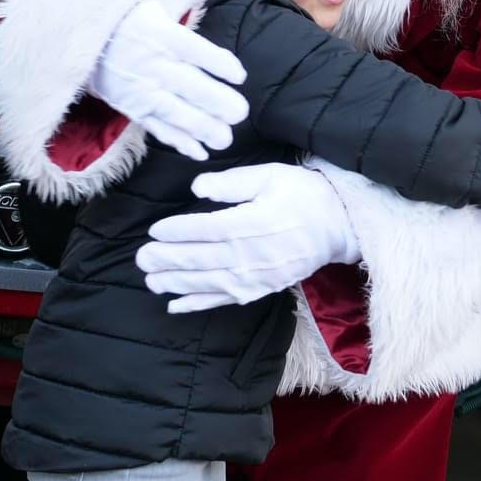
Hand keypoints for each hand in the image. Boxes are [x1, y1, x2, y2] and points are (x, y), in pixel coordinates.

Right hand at [86, 0, 248, 160]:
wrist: (80, 39)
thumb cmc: (124, 17)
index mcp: (160, 35)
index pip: (193, 49)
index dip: (217, 62)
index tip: (239, 74)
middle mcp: (152, 64)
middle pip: (187, 85)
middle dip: (214, 101)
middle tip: (240, 113)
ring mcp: (141, 89)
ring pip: (174, 111)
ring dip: (200, 127)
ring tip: (225, 137)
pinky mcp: (132, 107)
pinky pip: (156, 127)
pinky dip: (176, 140)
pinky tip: (198, 151)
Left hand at [136, 163, 360, 313]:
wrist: (339, 227)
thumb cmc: (303, 195)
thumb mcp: (270, 175)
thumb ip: (232, 182)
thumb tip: (197, 187)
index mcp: (253, 224)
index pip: (207, 229)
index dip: (178, 231)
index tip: (155, 229)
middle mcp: (252, 255)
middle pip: (202, 259)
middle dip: (168, 260)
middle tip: (141, 258)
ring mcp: (256, 277)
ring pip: (208, 283)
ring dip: (177, 283)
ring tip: (151, 280)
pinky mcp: (261, 289)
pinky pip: (225, 299)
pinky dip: (198, 304)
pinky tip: (175, 305)